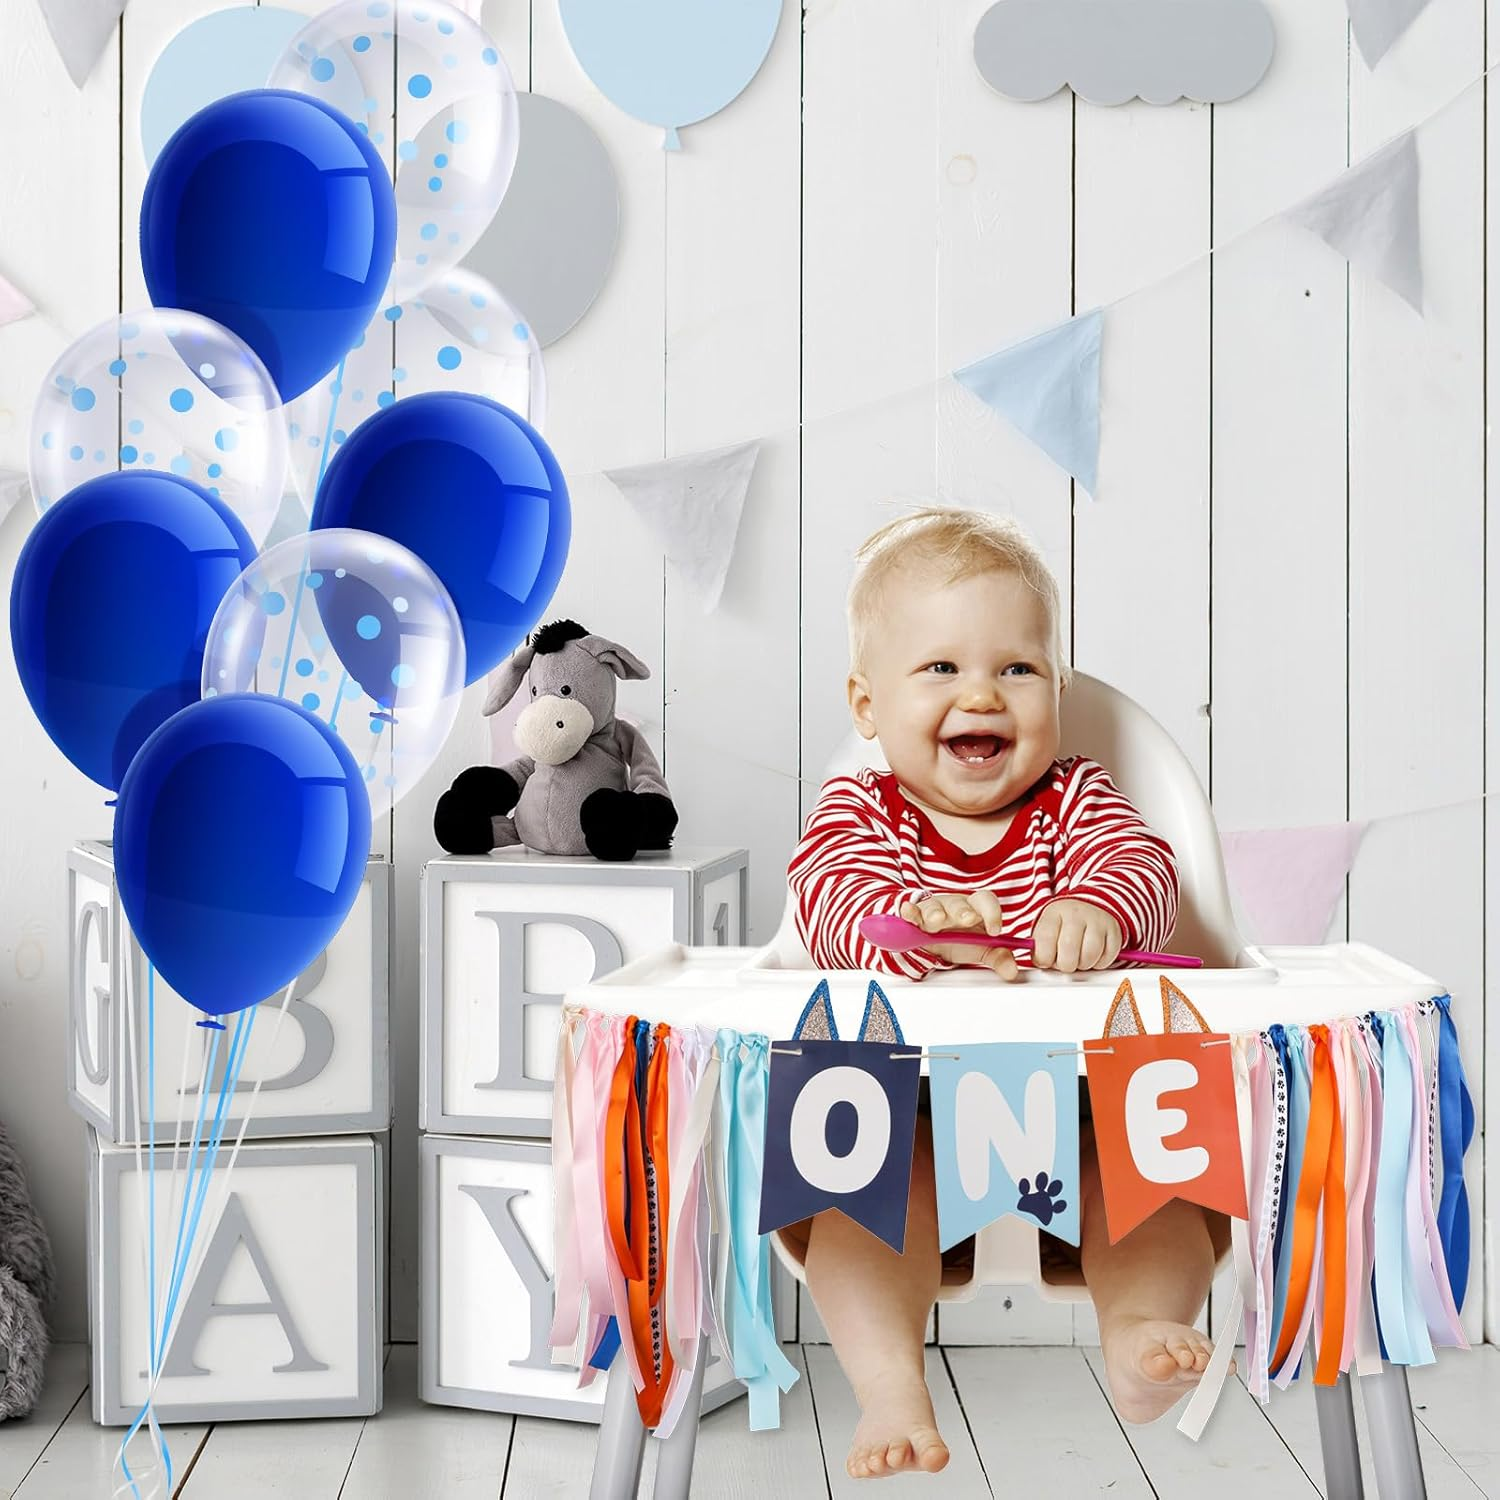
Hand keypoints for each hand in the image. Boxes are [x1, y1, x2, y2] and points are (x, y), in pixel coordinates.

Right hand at [898, 891, 1018, 980]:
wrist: (934, 934)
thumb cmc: (961, 937)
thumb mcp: (981, 948)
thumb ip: (998, 957)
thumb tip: (1012, 971)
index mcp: (974, 909)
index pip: (986, 901)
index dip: (992, 913)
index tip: (994, 930)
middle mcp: (954, 906)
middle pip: (958, 903)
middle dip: (962, 911)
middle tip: (967, 920)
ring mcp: (933, 909)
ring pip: (934, 906)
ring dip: (935, 913)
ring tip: (935, 921)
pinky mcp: (915, 916)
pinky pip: (911, 911)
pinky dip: (909, 912)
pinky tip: (908, 912)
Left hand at [1031, 899, 1122, 973]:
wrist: (1089, 906)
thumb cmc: (1063, 925)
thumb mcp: (1046, 929)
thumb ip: (1039, 947)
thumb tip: (1039, 963)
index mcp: (1053, 913)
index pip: (1044, 940)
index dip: (1043, 958)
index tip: (1045, 960)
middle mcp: (1075, 914)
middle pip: (1068, 949)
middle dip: (1065, 964)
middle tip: (1065, 962)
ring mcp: (1096, 920)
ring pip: (1089, 955)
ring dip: (1083, 965)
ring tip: (1078, 958)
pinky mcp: (1114, 931)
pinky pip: (1107, 958)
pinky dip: (1099, 963)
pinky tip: (1093, 955)